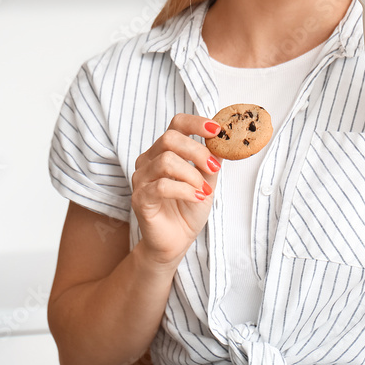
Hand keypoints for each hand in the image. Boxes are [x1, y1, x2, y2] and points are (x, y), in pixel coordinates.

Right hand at [131, 114, 222, 269]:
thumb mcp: (206, 181)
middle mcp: (148, 161)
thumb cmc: (188, 209)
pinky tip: (196, 197)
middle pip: (169, 138)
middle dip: (197, 151)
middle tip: (213, 168)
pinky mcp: (140, 199)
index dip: (196, 123)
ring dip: (192, 175)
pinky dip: (185, 190)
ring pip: (166, 161)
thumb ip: (211, 161)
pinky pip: (162, 186)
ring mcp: (141, 179)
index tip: (216, 130)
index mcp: (163, 151)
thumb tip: (224, 142)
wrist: (176, 241)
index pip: (176, 124)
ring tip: (203, 190)